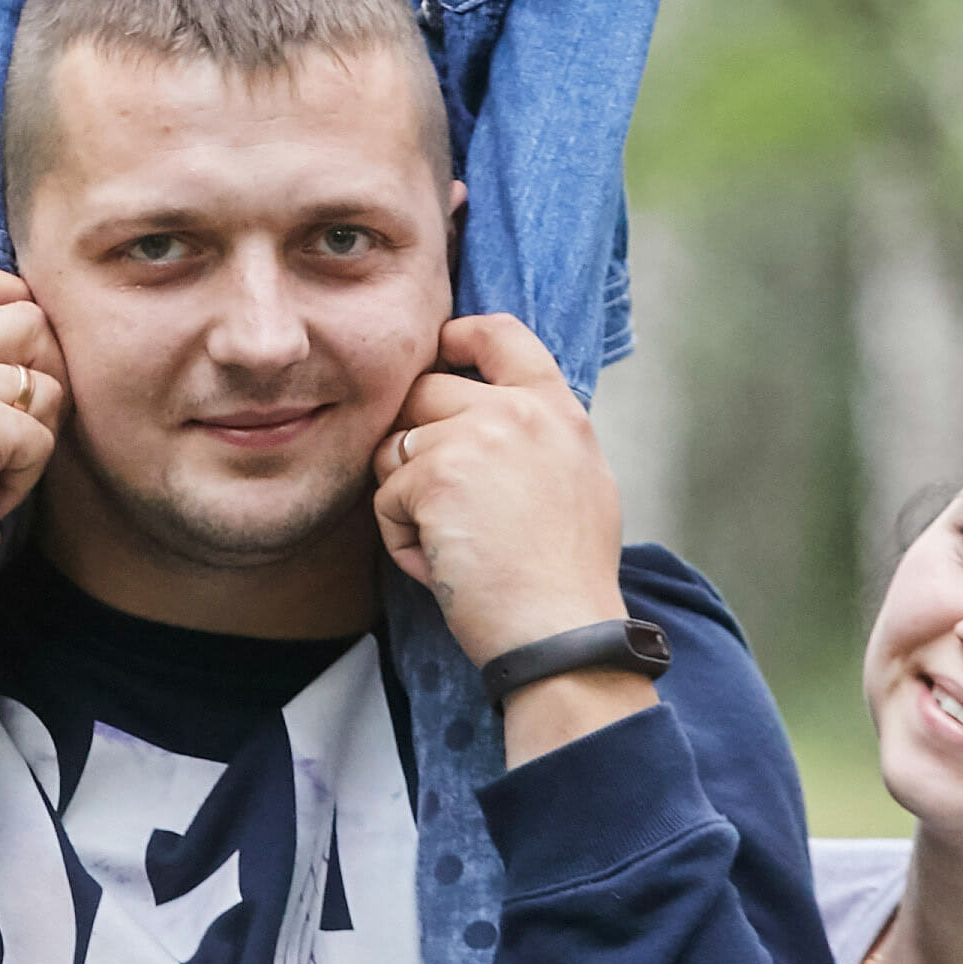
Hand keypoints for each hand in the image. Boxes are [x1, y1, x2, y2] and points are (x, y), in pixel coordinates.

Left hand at [373, 318, 652, 758]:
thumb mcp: (578, 482)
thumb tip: (491, 414)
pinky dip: (401, 540)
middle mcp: (518, 409)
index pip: (500, 333)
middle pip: (424, 390)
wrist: (562, 630)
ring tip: (453, 547)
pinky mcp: (434, 475)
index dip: (456, 336)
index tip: (439, 352)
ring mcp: (475, 436)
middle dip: (414, 444)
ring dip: (406, 501)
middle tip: (441, 504)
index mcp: (557, 409)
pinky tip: (443, 567)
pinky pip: (384, 498)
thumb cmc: (567, 577)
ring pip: (395, 448)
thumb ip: (536, 436)